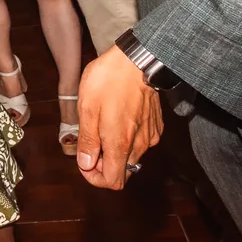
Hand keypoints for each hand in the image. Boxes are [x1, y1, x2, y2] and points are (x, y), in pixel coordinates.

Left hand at [75, 46, 163, 189]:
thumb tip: (85, 164)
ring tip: (102, 125)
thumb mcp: (87, 108)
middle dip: (103, 164)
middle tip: (91, 142)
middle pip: (122, 171)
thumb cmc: (108, 81)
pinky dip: (128, 138)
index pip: (113, 181)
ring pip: (131, 156)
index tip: (84, 161)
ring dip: (115, 150)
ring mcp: (150, 136)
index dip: (95, 178)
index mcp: (120, 144)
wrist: (137, 60)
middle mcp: (139, 145)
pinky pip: (141, 142)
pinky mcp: (156, 126)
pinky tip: (118, 118)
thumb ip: (88, 140)